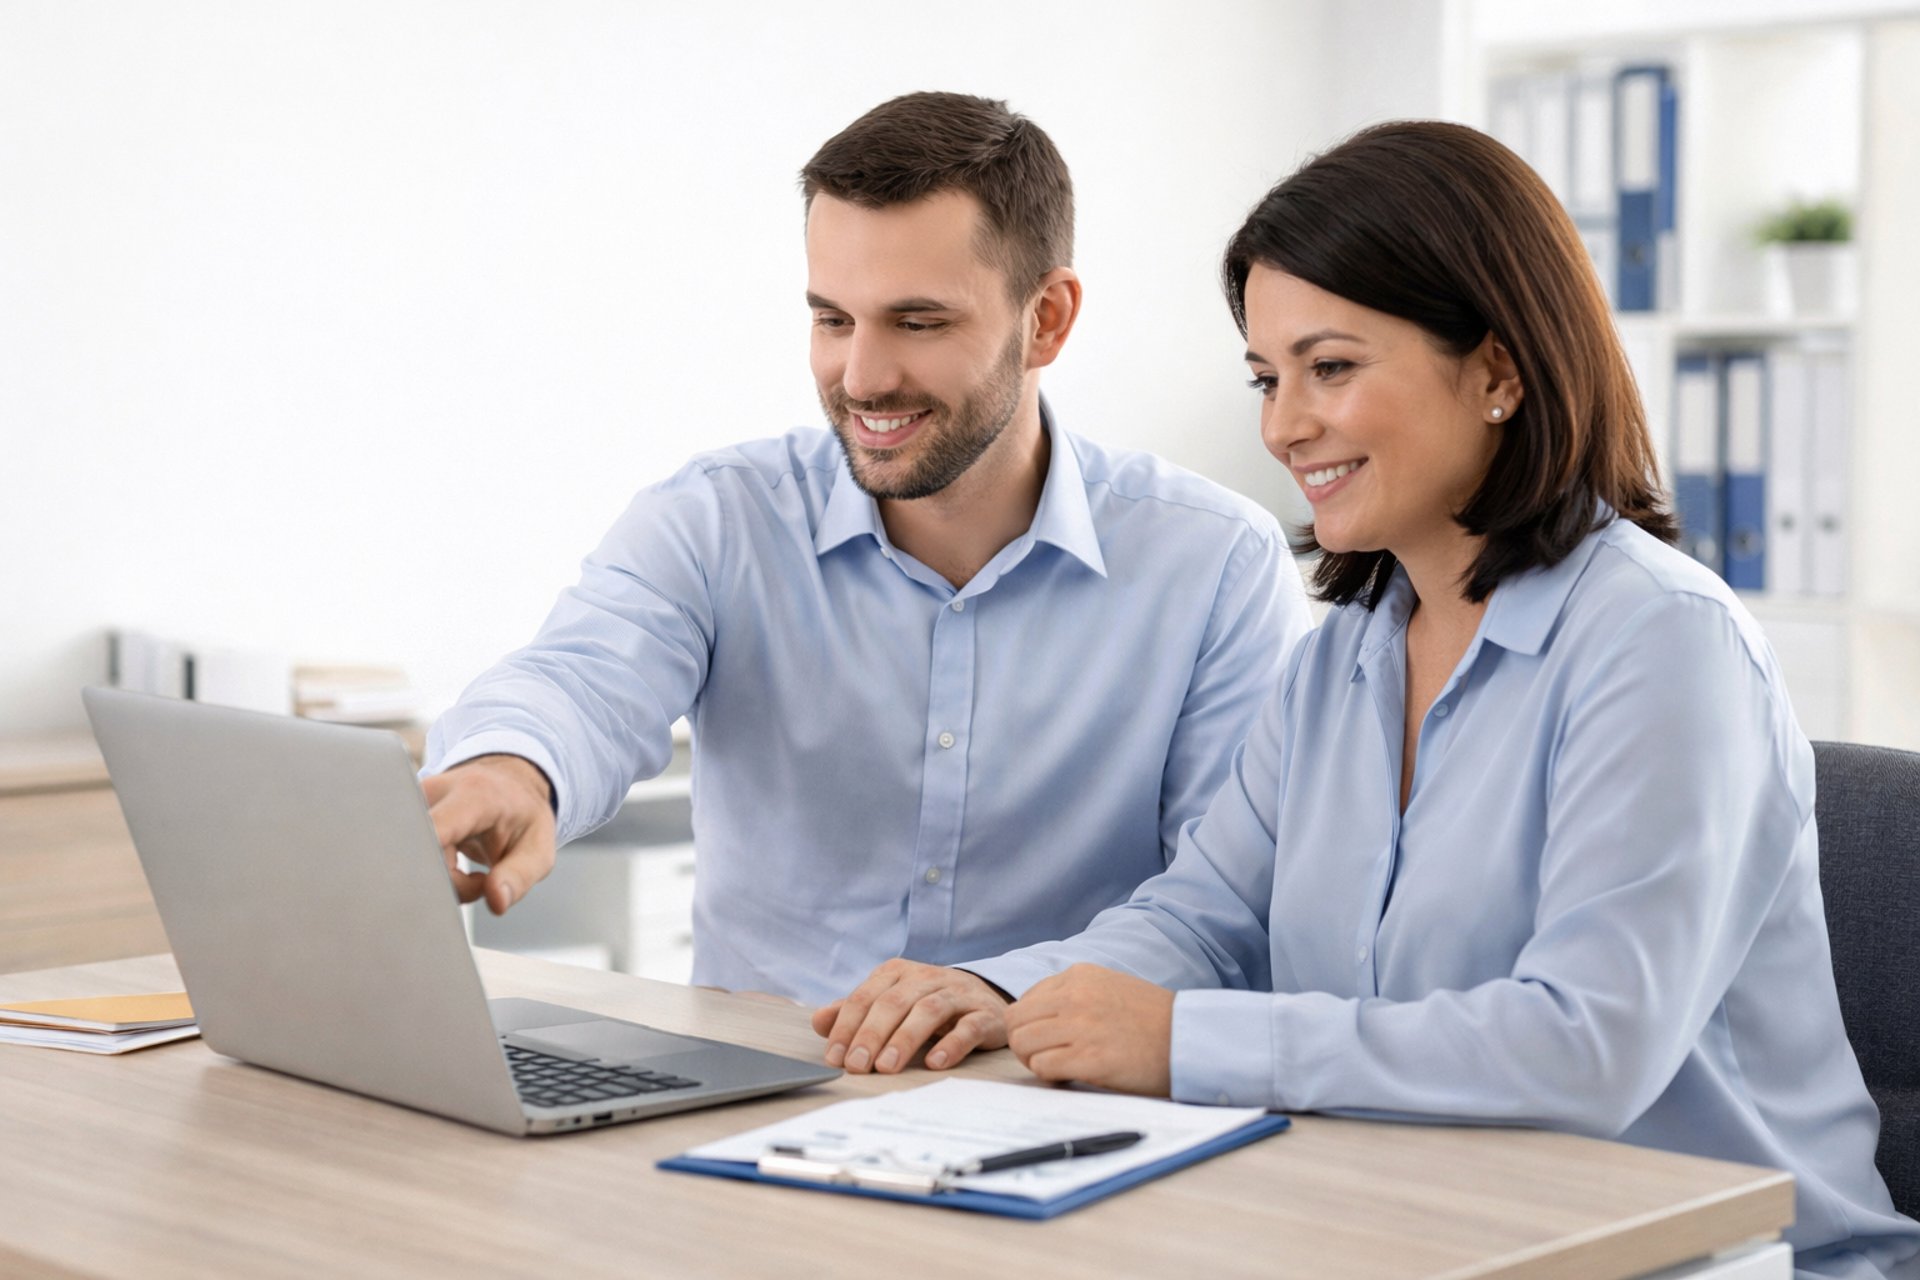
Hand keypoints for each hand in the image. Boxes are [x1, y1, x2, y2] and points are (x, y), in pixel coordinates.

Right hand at [422, 755, 555, 915]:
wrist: (508, 785)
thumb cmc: (523, 815)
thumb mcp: (538, 848)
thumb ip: (519, 876)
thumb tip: (497, 902)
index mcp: (473, 796)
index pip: (435, 831)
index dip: (433, 868)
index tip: (446, 892)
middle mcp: (435, 793)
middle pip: (420, 856)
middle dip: (447, 885)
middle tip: (478, 884)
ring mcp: (413, 803)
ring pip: (411, 862)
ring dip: (441, 882)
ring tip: (471, 876)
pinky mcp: (402, 816)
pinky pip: (409, 859)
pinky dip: (431, 874)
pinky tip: (452, 869)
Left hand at [811, 959, 1010, 1073]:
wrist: (986, 997)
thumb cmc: (927, 1004)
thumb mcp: (890, 1003)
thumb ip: (855, 1012)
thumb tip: (819, 1021)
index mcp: (897, 973)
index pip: (865, 997)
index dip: (847, 1027)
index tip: (834, 1057)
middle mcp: (926, 978)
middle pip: (894, 1003)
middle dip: (872, 1035)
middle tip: (856, 1066)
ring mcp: (958, 993)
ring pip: (929, 1010)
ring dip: (905, 1039)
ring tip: (887, 1067)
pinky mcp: (984, 1014)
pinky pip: (968, 1026)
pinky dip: (951, 1044)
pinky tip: (935, 1062)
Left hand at [1006, 964, 1173, 1095]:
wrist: (1189, 1039)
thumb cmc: (1151, 1019)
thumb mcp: (1109, 987)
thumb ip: (1073, 994)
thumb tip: (1037, 1016)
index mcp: (1078, 976)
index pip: (1024, 1001)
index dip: (1031, 1027)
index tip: (1051, 1040)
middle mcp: (1075, 996)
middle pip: (1016, 1023)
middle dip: (1026, 1045)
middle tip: (1049, 1058)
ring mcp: (1081, 1026)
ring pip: (1023, 1044)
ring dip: (1035, 1061)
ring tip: (1061, 1067)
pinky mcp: (1090, 1058)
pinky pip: (1043, 1067)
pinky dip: (1051, 1076)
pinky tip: (1071, 1076)